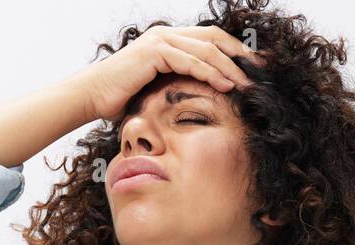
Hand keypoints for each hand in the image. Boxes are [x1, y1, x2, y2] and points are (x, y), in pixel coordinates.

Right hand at [77, 25, 266, 123]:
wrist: (92, 96)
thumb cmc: (120, 98)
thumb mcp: (156, 89)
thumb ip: (176, 85)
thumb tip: (199, 100)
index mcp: (170, 40)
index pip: (210, 40)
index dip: (235, 52)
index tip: (255, 68)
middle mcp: (167, 34)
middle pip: (215, 38)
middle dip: (240, 55)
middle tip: (262, 71)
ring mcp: (160, 40)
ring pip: (206, 48)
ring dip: (230, 66)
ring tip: (248, 83)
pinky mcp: (154, 51)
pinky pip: (190, 60)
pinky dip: (210, 72)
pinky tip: (226, 84)